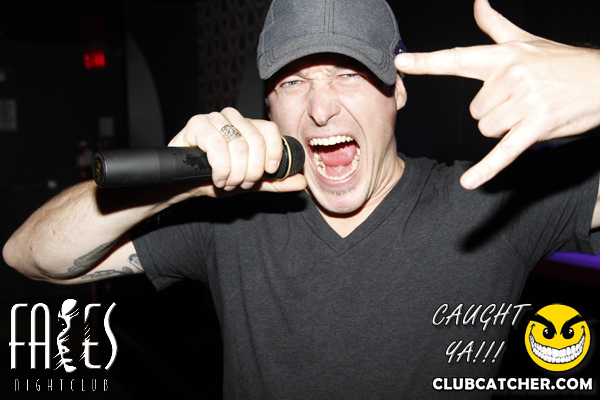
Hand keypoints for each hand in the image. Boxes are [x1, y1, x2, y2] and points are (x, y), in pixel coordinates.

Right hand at [169, 107, 306, 196]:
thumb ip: (275, 181)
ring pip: (239, 146)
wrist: (183, 184)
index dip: (272, 153)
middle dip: (252, 171)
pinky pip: (218, 147)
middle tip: (242, 183)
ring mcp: (214, 118)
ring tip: (228, 182)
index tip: (267, 171)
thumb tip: (301, 181)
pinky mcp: (197, 124)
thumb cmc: (214, 179)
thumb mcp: (250, 183)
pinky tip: (218, 179)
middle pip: (256, 141)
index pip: (271, 130)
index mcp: (247, 126)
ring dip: (235, 173)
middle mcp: (232, 117)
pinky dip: (221, 170)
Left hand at [394, 0, 599, 188]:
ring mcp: (524, 102)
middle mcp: (511, 77)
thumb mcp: (526, 41)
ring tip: (528, 112)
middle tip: (520, 99)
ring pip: (485, 128)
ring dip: (503, 128)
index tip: (400, 62)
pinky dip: (487, 170)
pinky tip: (470, 183)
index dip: (426, 62)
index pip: (457, 58)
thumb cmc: (560, 62)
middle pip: (474, 110)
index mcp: (503, 57)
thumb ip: (496, 26)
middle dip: (493, 110)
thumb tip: (478, 3)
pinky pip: (503, 152)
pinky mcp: (536, 127)